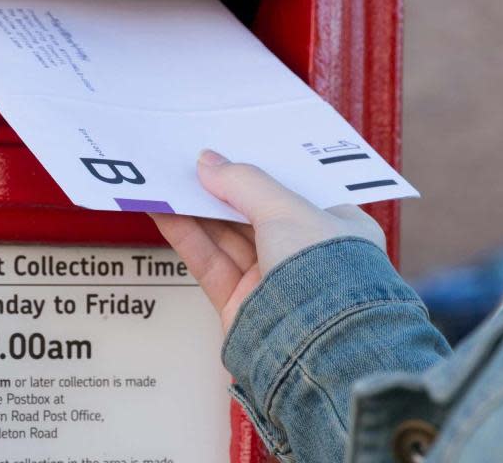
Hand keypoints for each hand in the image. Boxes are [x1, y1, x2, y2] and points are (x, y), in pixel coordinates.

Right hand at [150, 149, 386, 331]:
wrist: (318, 352)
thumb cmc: (324, 275)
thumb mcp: (287, 211)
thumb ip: (244, 183)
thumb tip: (209, 162)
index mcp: (339, 231)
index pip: (295, 191)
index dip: (262, 170)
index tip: (232, 149)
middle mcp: (308, 257)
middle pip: (255, 213)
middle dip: (221, 189)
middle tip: (188, 161)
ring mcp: (274, 283)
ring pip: (227, 238)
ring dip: (195, 209)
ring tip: (165, 179)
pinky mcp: (242, 306)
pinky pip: (210, 263)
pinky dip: (187, 237)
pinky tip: (163, 211)